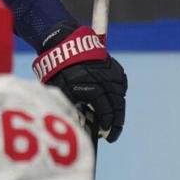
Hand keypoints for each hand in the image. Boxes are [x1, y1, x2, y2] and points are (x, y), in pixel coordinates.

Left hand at [33, 23, 127, 140]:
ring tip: (113, 123)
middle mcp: (107, 82)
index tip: (105, 135)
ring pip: (120, 98)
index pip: (106, 112)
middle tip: (112, 135)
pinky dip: (116, 97)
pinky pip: (119, 87)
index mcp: (95, 89)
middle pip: (117, 108)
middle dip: (116, 123)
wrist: (65, 44)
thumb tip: (81, 123)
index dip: (106, 125)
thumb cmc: (60, 69)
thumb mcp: (62, 90)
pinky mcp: (116, 68)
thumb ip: (73, 106)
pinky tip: (112, 105)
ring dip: (117, 111)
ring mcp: (114, 75)